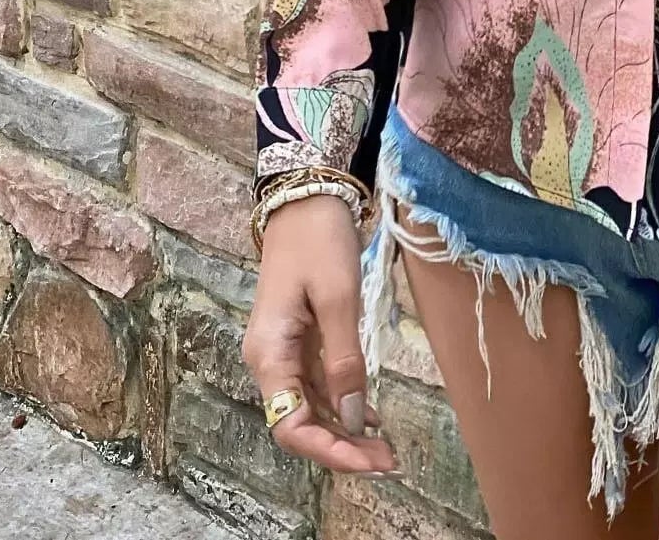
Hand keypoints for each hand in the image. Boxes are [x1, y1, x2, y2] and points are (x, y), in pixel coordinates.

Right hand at [242, 193, 400, 476]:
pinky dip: (345, 403)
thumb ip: (344, 358)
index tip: (368, 461)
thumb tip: (353, 415)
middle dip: (343, 447)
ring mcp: (284, 352)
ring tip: (386, 448)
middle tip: (389, 461)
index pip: (290, 426)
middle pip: (301, 423)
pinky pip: (319, 385)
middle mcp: (270, 361)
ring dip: (346, 430)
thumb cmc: (319, 241)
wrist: (306, 197)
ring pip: (312, 408)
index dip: (328, 450)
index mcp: (269, 355)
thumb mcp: (338, 297)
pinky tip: (371, 414)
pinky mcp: (300, 340)